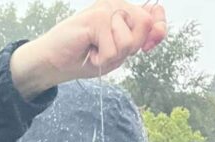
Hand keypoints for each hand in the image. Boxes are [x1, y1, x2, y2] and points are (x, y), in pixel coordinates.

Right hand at [11, 0, 167, 98]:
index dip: (156, 32)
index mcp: (122, 9)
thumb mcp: (119, 52)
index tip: (144, 46)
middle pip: (145, 26)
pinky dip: (101, 59)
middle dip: (129, 48)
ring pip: (129, 41)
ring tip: (96, 50)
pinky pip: (113, 49)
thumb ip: (141, 39)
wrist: (53, 62)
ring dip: (112, 55)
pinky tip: (89, 51)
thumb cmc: (84, 56)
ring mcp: (105, 8)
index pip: (155, 14)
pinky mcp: (96, 18)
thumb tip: (160, 28)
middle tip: (107, 49)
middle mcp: (115, 4)